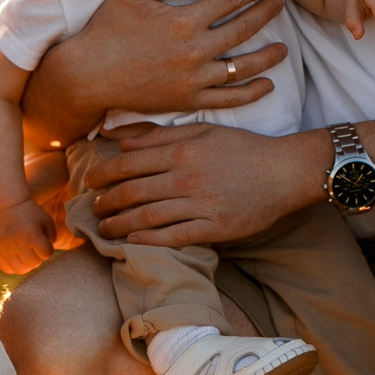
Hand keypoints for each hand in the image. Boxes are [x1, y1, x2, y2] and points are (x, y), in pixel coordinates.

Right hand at [0, 199, 58, 275]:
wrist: (8, 206)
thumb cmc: (31, 214)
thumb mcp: (47, 221)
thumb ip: (52, 238)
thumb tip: (47, 255)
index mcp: (32, 235)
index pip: (47, 254)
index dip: (48, 249)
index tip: (43, 242)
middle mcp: (18, 244)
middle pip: (34, 263)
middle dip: (38, 257)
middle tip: (34, 248)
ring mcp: (6, 249)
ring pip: (20, 270)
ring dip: (26, 264)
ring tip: (26, 254)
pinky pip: (6, 269)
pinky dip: (13, 266)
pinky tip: (16, 257)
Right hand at [23, 0, 289, 142]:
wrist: (87, 76)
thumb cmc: (107, 29)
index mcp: (183, 20)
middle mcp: (194, 51)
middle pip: (244, 29)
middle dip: (266, 13)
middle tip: (279, 4)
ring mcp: (193, 80)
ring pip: (243, 67)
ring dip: (269, 55)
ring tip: (283, 48)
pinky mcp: (188, 102)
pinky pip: (229, 99)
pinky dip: (252, 91)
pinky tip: (267, 83)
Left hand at [80, 122, 325, 246]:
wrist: (284, 172)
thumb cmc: (242, 149)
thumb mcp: (203, 131)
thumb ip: (161, 136)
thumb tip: (122, 141)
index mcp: (181, 151)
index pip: (130, 163)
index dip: (104, 174)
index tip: (90, 182)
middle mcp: (186, 178)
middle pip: (133, 192)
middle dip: (107, 202)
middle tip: (93, 208)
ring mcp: (200, 204)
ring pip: (147, 217)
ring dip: (120, 224)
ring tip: (105, 228)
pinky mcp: (215, 228)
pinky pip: (174, 236)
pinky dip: (149, 240)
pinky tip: (132, 242)